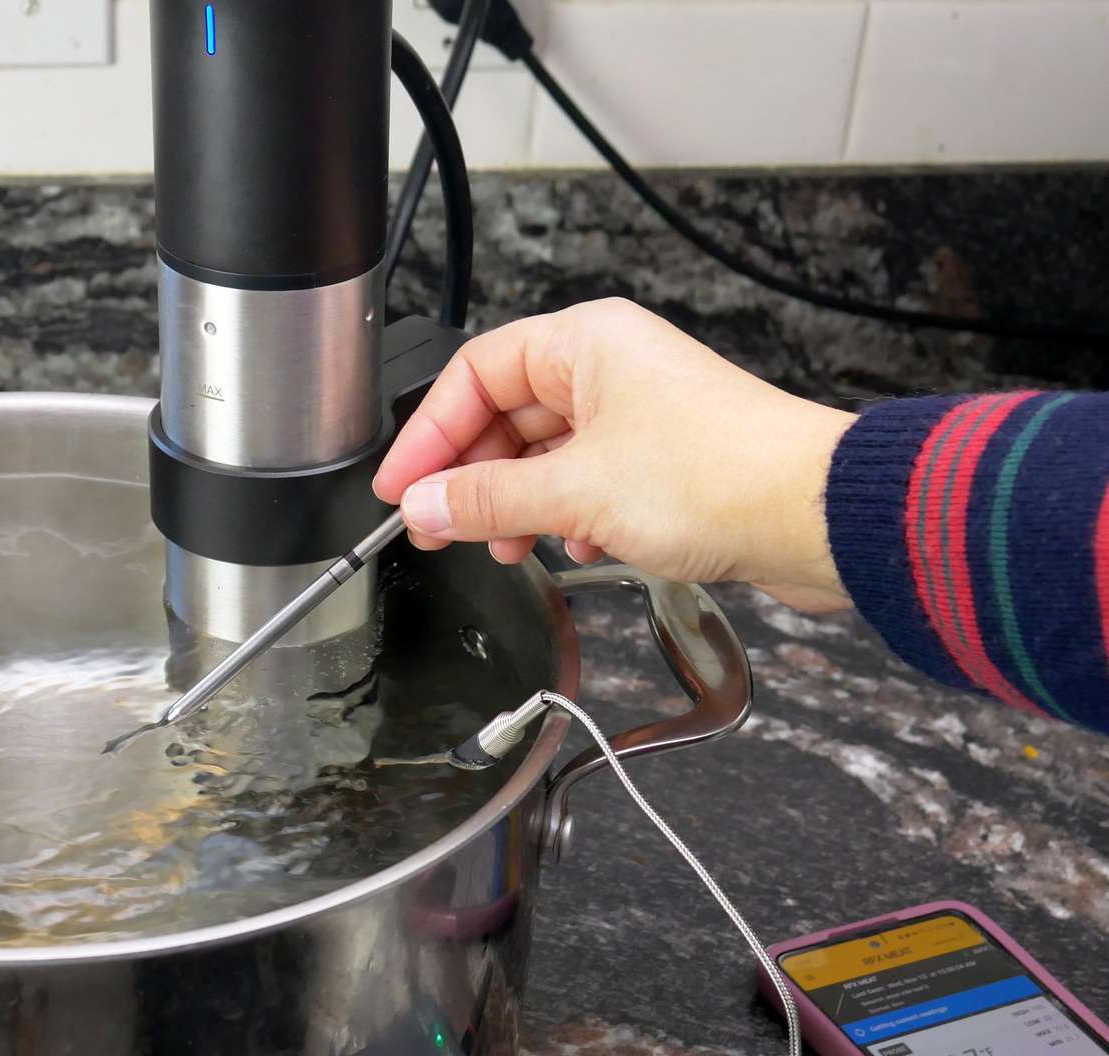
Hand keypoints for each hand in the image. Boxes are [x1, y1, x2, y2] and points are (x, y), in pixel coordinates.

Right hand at [372, 298, 856, 611]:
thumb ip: (487, 500)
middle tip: (435, 526)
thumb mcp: (575, 492)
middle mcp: (611, 369)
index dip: (429, 433)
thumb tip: (426, 506)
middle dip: (471, 476)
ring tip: (502, 546)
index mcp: (585, 344)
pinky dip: (569, 516)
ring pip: (548, 456)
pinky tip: (578, 547)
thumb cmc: (721, 474)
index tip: (401, 487)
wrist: (818, 515)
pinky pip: (589, 482)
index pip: (475, 375)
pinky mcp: (664, 462)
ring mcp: (639, 416)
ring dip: (518, 504)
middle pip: (507, 416)